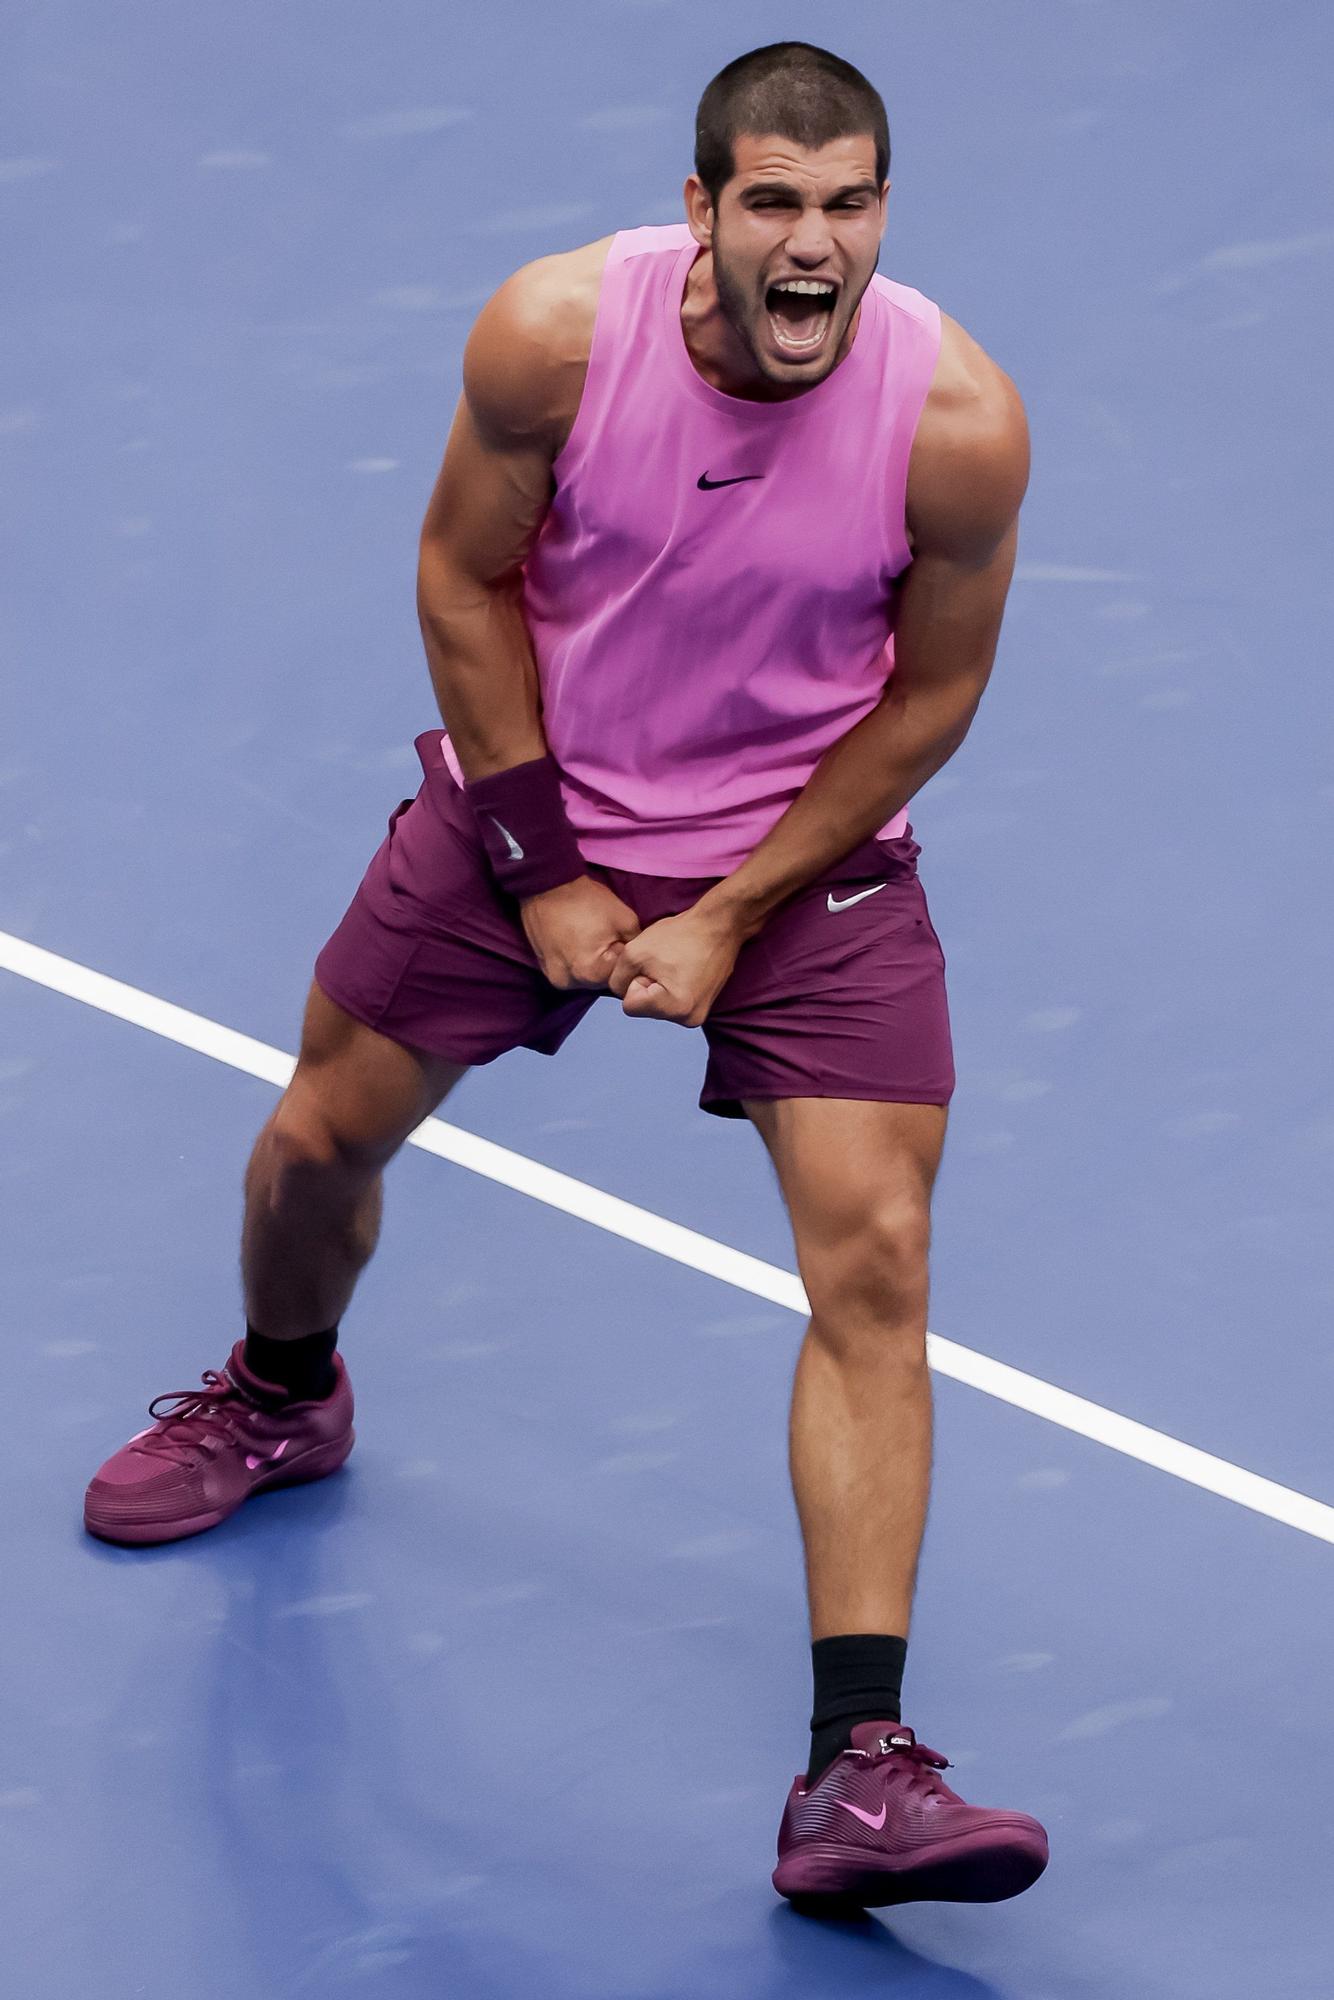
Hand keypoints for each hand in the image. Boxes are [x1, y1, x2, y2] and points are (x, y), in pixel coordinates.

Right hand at [519, 876, 640, 989]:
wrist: (546, 886)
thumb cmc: (586, 900)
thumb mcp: (624, 918)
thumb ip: (636, 944)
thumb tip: (638, 957)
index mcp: (593, 973)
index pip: (621, 976)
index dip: (624, 956)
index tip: (619, 939)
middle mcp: (572, 982)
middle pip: (602, 980)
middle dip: (608, 962)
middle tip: (605, 936)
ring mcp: (556, 978)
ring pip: (586, 977)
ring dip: (592, 964)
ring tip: (589, 938)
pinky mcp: (546, 970)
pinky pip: (570, 971)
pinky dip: (576, 961)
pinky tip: (576, 942)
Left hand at [607, 903, 745, 1026]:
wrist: (719, 925)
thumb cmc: (680, 935)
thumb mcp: (633, 952)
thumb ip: (616, 978)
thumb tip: (622, 993)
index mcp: (675, 1008)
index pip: (629, 1006)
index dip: (634, 981)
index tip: (653, 965)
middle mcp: (689, 1019)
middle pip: (644, 1008)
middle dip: (646, 985)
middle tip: (665, 963)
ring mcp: (699, 1016)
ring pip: (656, 1006)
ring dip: (658, 986)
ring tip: (675, 964)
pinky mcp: (703, 1007)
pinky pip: (671, 1003)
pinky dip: (670, 987)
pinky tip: (682, 969)